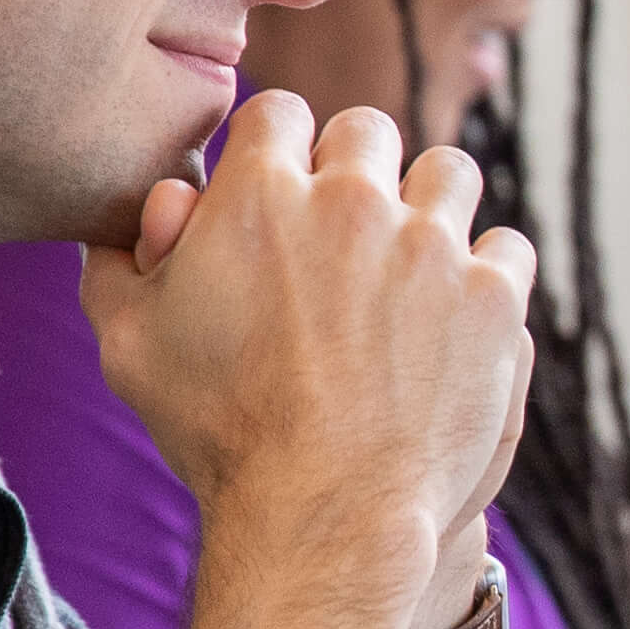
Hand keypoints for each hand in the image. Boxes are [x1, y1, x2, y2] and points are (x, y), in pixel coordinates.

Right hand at [89, 95, 537, 628]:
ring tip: (411, 261)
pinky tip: (459, 310)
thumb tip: (156, 207)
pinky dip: (487, 273)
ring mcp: (432, 245)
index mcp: (259, 194)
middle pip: (365, 132)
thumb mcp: (130, 345)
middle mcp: (352, 200)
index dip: (275, 150)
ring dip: (429, 206)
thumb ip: (122, 259)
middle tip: (344, 233)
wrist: (325, 515)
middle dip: (353, 169)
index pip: (276, 113)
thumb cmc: (218, 436)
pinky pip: (506, 246)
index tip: (279, 192)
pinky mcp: (493, 295)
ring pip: (448, 173)